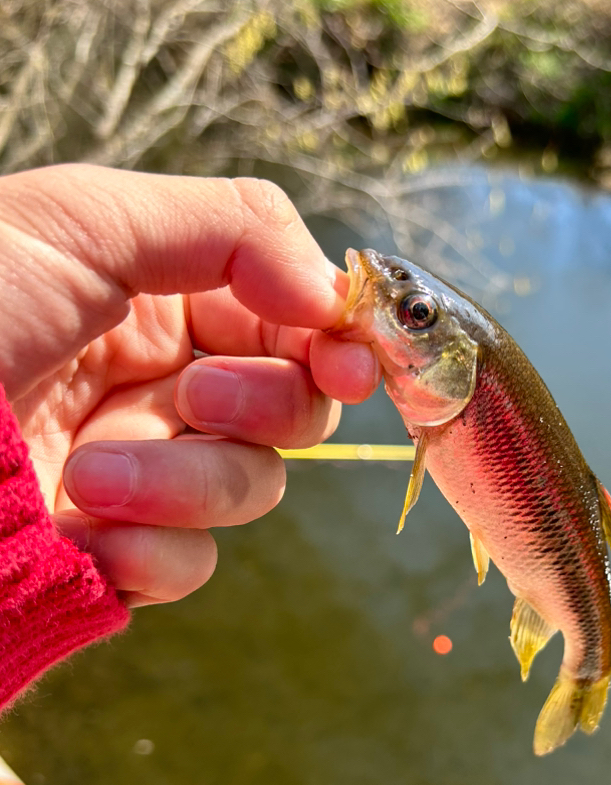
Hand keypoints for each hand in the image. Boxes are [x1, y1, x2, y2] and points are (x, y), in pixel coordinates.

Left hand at [1, 165, 379, 606]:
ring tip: (94, 474)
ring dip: (185, 480)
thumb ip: (233, 229)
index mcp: (157, 295)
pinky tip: (90, 534)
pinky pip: (189, 563)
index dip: (333, 338)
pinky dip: (152, 552)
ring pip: (250, 487)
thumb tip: (334, 294)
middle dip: (263, 405)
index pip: (289, 317)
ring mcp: (142, 471)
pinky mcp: (115, 551)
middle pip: (292, 405)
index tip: (354, 360)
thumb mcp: (83, 222)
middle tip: (200, 395)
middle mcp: (158, 381)